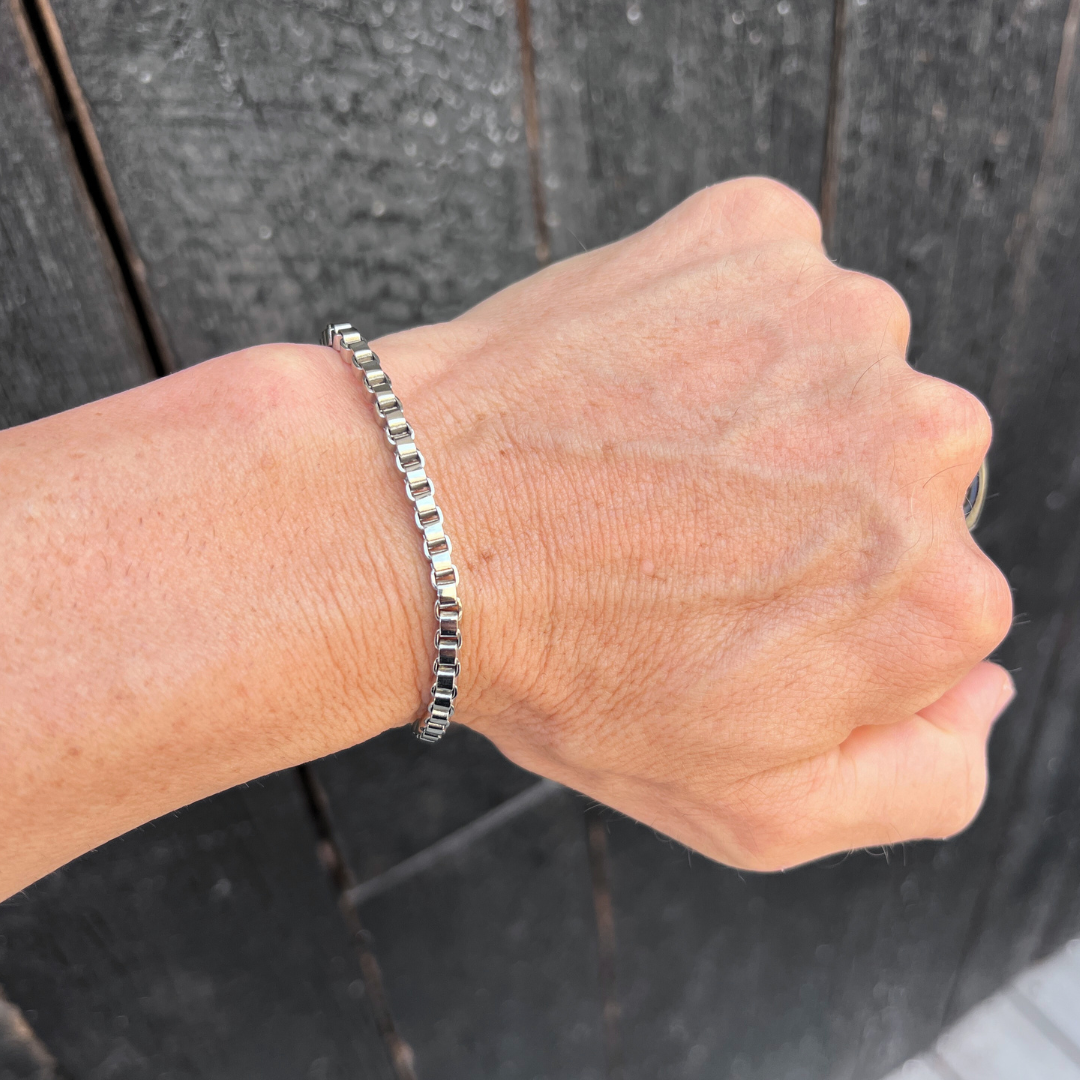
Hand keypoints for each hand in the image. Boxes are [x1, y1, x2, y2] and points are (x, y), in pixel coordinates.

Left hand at [376, 178, 1013, 869]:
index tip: (735, 606)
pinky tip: (639, 381)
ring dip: (763, 409)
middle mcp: (923, 442)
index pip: (930, 598)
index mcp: (937, 593)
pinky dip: (717, 320)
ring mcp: (840, 322)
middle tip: (684, 534)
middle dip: (811, 507)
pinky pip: (772, 279)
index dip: (825, 612)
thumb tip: (980, 687)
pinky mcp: (756, 237)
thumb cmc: (569, 673)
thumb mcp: (755, 810)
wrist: (419, 528)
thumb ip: (918, 778)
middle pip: (897, 477)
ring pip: (837, 372)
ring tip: (651, 459)